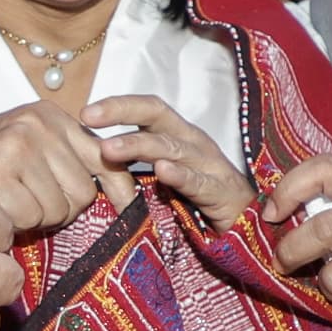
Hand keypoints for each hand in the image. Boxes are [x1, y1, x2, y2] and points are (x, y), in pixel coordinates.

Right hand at [0, 101, 115, 239]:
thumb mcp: (19, 150)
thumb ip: (63, 160)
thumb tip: (123, 194)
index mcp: (46, 114)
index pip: (105, 158)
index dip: (117, 188)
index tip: (128, 209)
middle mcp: (36, 122)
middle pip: (82, 192)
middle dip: (57, 210)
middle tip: (22, 205)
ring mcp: (17, 143)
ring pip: (58, 209)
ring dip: (34, 220)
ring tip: (3, 205)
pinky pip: (30, 216)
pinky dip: (12, 225)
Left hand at [83, 93, 248, 228]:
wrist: (247, 224)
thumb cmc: (200, 196)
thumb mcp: (164, 173)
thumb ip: (137, 162)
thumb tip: (94, 154)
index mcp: (178, 135)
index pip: (148, 109)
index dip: (118, 106)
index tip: (85, 112)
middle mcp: (193, 142)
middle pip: (157, 115)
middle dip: (122, 112)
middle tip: (89, 117)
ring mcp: (209, 165)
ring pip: (172, 147)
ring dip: (139, 145)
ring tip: (110, 148)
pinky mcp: (221, 193)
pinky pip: (198, 182)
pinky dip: (180, 176)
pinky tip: (162, 172)